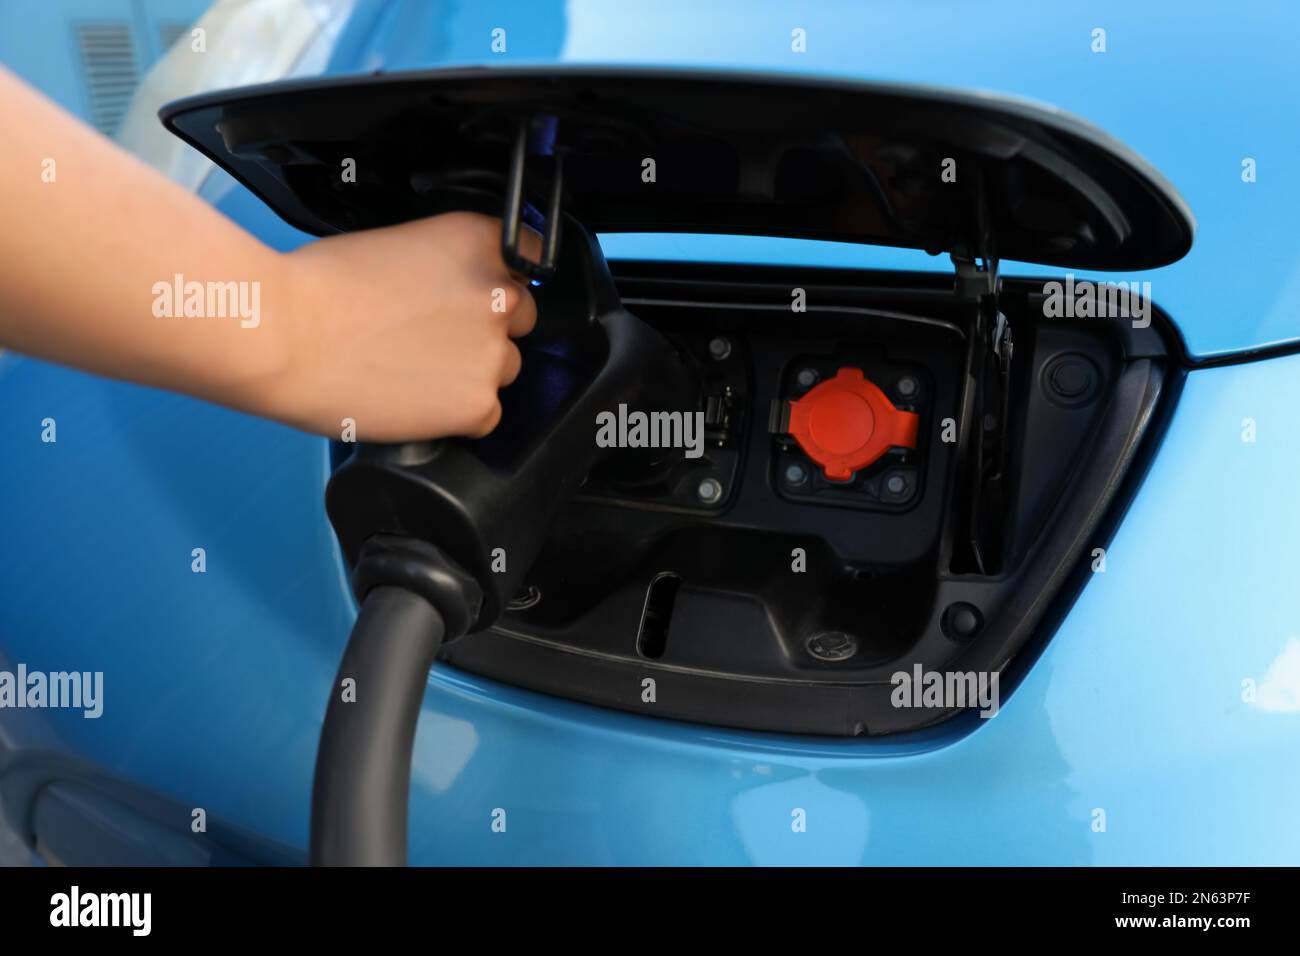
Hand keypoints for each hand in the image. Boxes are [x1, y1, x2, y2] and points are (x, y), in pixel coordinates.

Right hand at [264, 212, 539, 441]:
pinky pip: (485, 415)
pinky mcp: (478, 404)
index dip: (499, 280)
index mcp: (481, 242)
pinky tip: (414, 399)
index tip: (476, 294)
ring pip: (503, 369)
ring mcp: (493, 353)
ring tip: (412, 370)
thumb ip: (444, 265)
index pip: (529, 261)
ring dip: (470, 372)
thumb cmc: (319, 286)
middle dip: (485, 328)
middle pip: (520, 319)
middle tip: (432, 337)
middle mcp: (499, 294)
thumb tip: (453, 290)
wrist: (284, 335)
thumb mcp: (397, 244)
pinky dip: (456, 415)